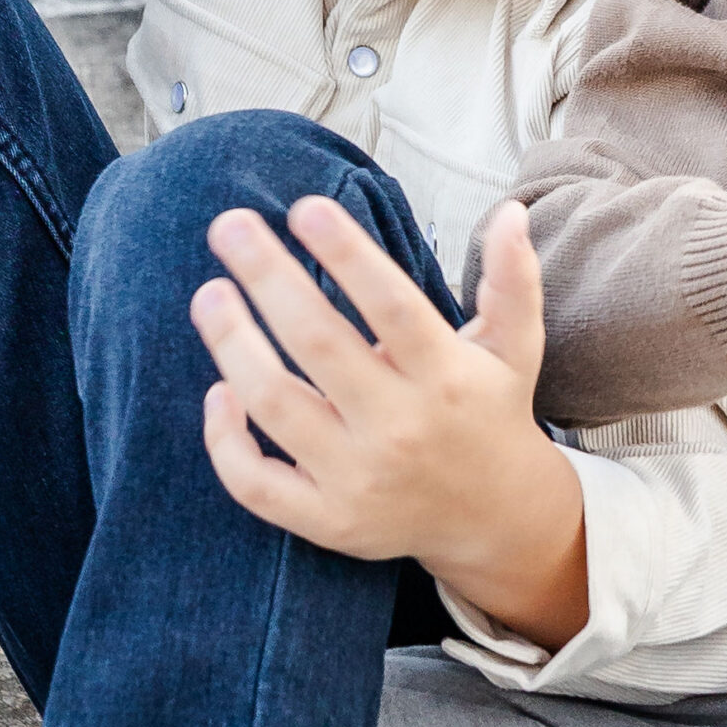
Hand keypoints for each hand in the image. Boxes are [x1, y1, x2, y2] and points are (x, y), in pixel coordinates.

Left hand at [190, 197, 586, 649]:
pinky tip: (217, 389)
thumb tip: (510, 212)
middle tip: (227, 225)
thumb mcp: (516, 345)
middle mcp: (401, 427)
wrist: (494, 518)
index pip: (391, 305)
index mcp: (447, 376)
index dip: (347, 255)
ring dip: (233, 345)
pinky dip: (226, 442)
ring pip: (277, 406)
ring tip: (210, 293)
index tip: (306, 207)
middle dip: (268, 278)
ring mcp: (358, 479)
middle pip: (320, 343)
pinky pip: (257, 484)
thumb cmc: (490, 410)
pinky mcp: (327, 519)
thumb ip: (513, 278)